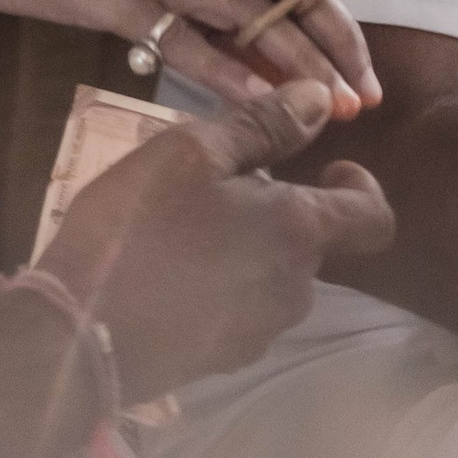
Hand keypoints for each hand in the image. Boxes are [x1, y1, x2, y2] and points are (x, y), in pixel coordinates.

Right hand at [39, 80, 393, 396]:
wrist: (82, 336)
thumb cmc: (137, 229)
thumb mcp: (190, 153)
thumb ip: (262, 125)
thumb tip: (322, 98)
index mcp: (298, 233)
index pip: (374, 218)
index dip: (362, 186)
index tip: (328, 166)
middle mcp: (295, 289)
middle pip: (309, 242)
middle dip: (276, 210)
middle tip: (213, 186)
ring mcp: (261, 332)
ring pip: (273, 275)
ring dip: (246, 247)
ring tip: (180, 227)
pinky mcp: (224, 359)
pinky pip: (240, 308)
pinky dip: (220, 284)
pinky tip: (167, 271)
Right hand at [44, 0, 378, 114]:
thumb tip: (254, 56)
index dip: (333, 19)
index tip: (362, 73)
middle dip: (333, 42)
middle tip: (365, 97)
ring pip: (246, 9)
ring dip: (296, 61)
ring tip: (330, 107)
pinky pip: (180, 35)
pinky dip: (226, 71)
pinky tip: (257, 104)